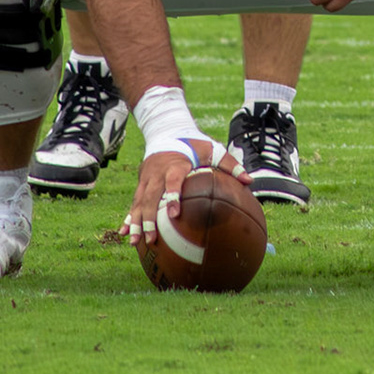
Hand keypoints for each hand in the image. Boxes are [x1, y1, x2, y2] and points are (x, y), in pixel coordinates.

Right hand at [121, 137, 242, 247]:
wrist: (167, 130)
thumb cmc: (194, 144)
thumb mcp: (213, 149)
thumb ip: (230, 165)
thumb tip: (249, 181)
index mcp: (176, 164)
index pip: (173, 181)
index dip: (172, 197)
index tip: (173, 214)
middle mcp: (158, 172)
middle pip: (150, 197)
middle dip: (149, 218)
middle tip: (152, 238)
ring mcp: (147, 178)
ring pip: (138, 202)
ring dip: (136, 222)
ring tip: (135, 242)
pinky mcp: (141, 183)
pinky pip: (133, 202)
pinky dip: (128, 217)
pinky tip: (124, 233)